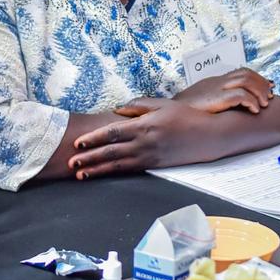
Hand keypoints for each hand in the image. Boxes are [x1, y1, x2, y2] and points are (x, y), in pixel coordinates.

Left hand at [69, 98, 213, 177]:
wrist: (208, 136)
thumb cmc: (185, 116)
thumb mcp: (162, 104)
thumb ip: (138, 105)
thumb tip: (117, 110)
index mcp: (144, 125)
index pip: (113, 132)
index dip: (94, 138)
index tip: (79, 142)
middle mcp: (144, 143)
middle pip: (111, 151)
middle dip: (90, 157)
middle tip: (71, 161)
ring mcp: (149, 156)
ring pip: (118, 165)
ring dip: (98, 169)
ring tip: (80, 173)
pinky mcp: (154, 165)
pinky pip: (130, 170)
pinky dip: (114, 173)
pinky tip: (103, 175)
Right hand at [173, 68, 272, 113]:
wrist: (170, 114)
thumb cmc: (187, 112)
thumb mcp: (204, 101)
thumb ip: (219, 99)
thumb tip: (237, 105)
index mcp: (216, 81)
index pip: (242, 72)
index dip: (258, 79)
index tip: (269, 88)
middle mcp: (217, 82)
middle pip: (247, 74)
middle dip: (262, 84)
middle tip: (269, 97)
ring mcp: (215, 89)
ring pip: (246, 80)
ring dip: (259, 91)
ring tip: (263, 104)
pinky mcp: (215, 99)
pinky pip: (239, 95)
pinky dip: (250, 101)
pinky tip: (254, 110)